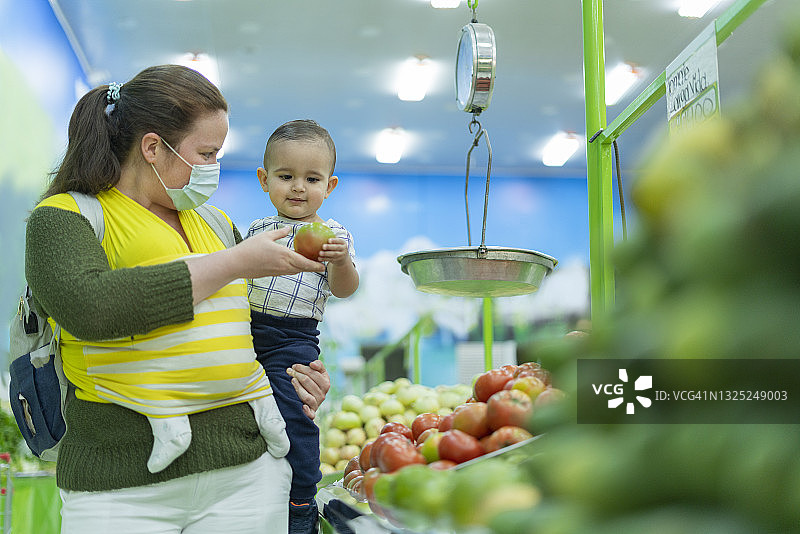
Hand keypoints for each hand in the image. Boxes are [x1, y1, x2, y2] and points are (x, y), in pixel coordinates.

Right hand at [185, 227, 324, 303]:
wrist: (236, 264)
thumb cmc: (250, 248)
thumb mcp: (266, 236)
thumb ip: (279, 233)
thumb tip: (288, 228)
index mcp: (284, 255)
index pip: (304, 262)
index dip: (316, 265)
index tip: (324, 265)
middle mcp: (283, 265)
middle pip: (303, 269)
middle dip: (313, 267)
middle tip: (322, 264)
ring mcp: (277, 271)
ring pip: (295, 271)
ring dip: (303, 268)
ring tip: (311, 263)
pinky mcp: (272, 274)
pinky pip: (287, 271)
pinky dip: (294, 268)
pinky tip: (295, 264)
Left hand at [287, 360, 330, 419]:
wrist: (313, 400)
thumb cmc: (314, 383)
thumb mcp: (319, 373)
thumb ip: (318, 365)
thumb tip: (312, 364)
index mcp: (326, 384)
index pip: (313, 373)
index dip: (302, 368)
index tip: (294, 366)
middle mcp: (323, 394)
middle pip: (307, 382)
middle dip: (297, 374)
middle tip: (289, 371)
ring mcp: (317, 404)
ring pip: (306, 396)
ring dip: (297, 387)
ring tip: (292, 380)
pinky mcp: (312, 413)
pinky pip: (310, 413)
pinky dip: (307, 411)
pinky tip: (302, 406)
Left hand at [318, 238, 350, 265]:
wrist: (343, 258)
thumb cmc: (337, 246)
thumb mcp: (338, 243)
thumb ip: (332, 238)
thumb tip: (321, 230)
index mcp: (343, 243)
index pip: (339, 241)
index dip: (334, 240)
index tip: (328, 240)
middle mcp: (343, 249)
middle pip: (337, 248)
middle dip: (330, 247)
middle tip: (323, 246)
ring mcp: (340, 255)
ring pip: (333, 254)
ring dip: (326, 254)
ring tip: (320, 253)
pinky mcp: (336, 260)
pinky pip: (330, 259)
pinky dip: (324, 259)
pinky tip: (319, 258)